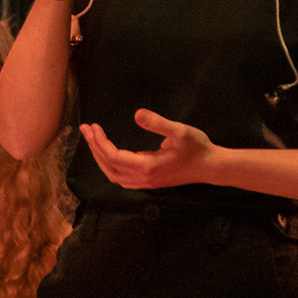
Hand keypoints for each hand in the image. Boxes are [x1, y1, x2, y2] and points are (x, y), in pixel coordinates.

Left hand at [81, 109, 216, 190]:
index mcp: (148, 167)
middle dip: (95, 148)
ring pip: (114, 175)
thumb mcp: (179, 131)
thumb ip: (157, 122)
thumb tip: (137, 114)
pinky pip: (123, 178)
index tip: (93, 127)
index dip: (100, 142)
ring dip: (101, 158)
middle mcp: (144, 178)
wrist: (211, 166)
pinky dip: (111, 166)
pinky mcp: (150, 182)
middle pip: (109, 167)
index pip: (114, 157)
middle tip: (87, 129)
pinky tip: (110, 154)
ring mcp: (146, 183)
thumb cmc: (197, 147)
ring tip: (94, 140)